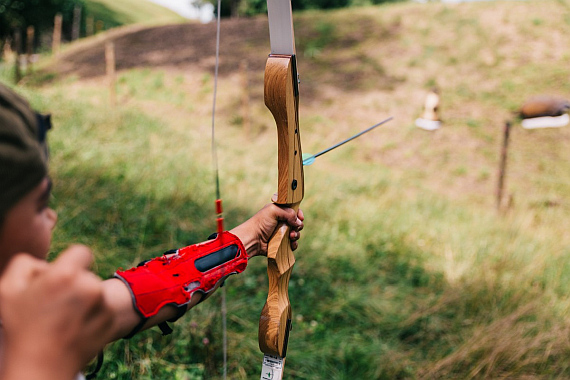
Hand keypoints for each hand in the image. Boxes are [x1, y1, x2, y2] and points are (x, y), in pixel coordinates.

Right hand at [0, 246, 114, 379]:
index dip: (71, 262)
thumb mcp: (8, 289)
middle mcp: (90, 287)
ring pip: (96, 292)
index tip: (64, 275)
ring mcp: (104, 305)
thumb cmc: (21, 327)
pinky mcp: (111, 321)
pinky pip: (103, 310)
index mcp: (66, 275)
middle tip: (56, 304)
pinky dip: (93, 316)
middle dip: (75, 284)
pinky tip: (75, 328)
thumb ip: (25, 264)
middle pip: (87, 275)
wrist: (41, 366)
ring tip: (64, 319)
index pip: (82, 252)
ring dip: (84, 300)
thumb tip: (46, 264)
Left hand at [230, 200, 303, 257]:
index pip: (294, 210)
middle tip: (293, 228)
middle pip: (297, 222)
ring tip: (290, 237)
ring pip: (296, 233)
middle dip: (298, 225)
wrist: (253, 239)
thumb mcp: (273, 211)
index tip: (300, 217)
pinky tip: (291, 244)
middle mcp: (281, 222)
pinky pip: (292, 244)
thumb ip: (288, 213)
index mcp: (279, 211)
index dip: (299, 213)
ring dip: (296, 235)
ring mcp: (282, 233)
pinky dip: (294, 244)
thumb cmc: (261, 223)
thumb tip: (298, 222)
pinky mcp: (282, 243)